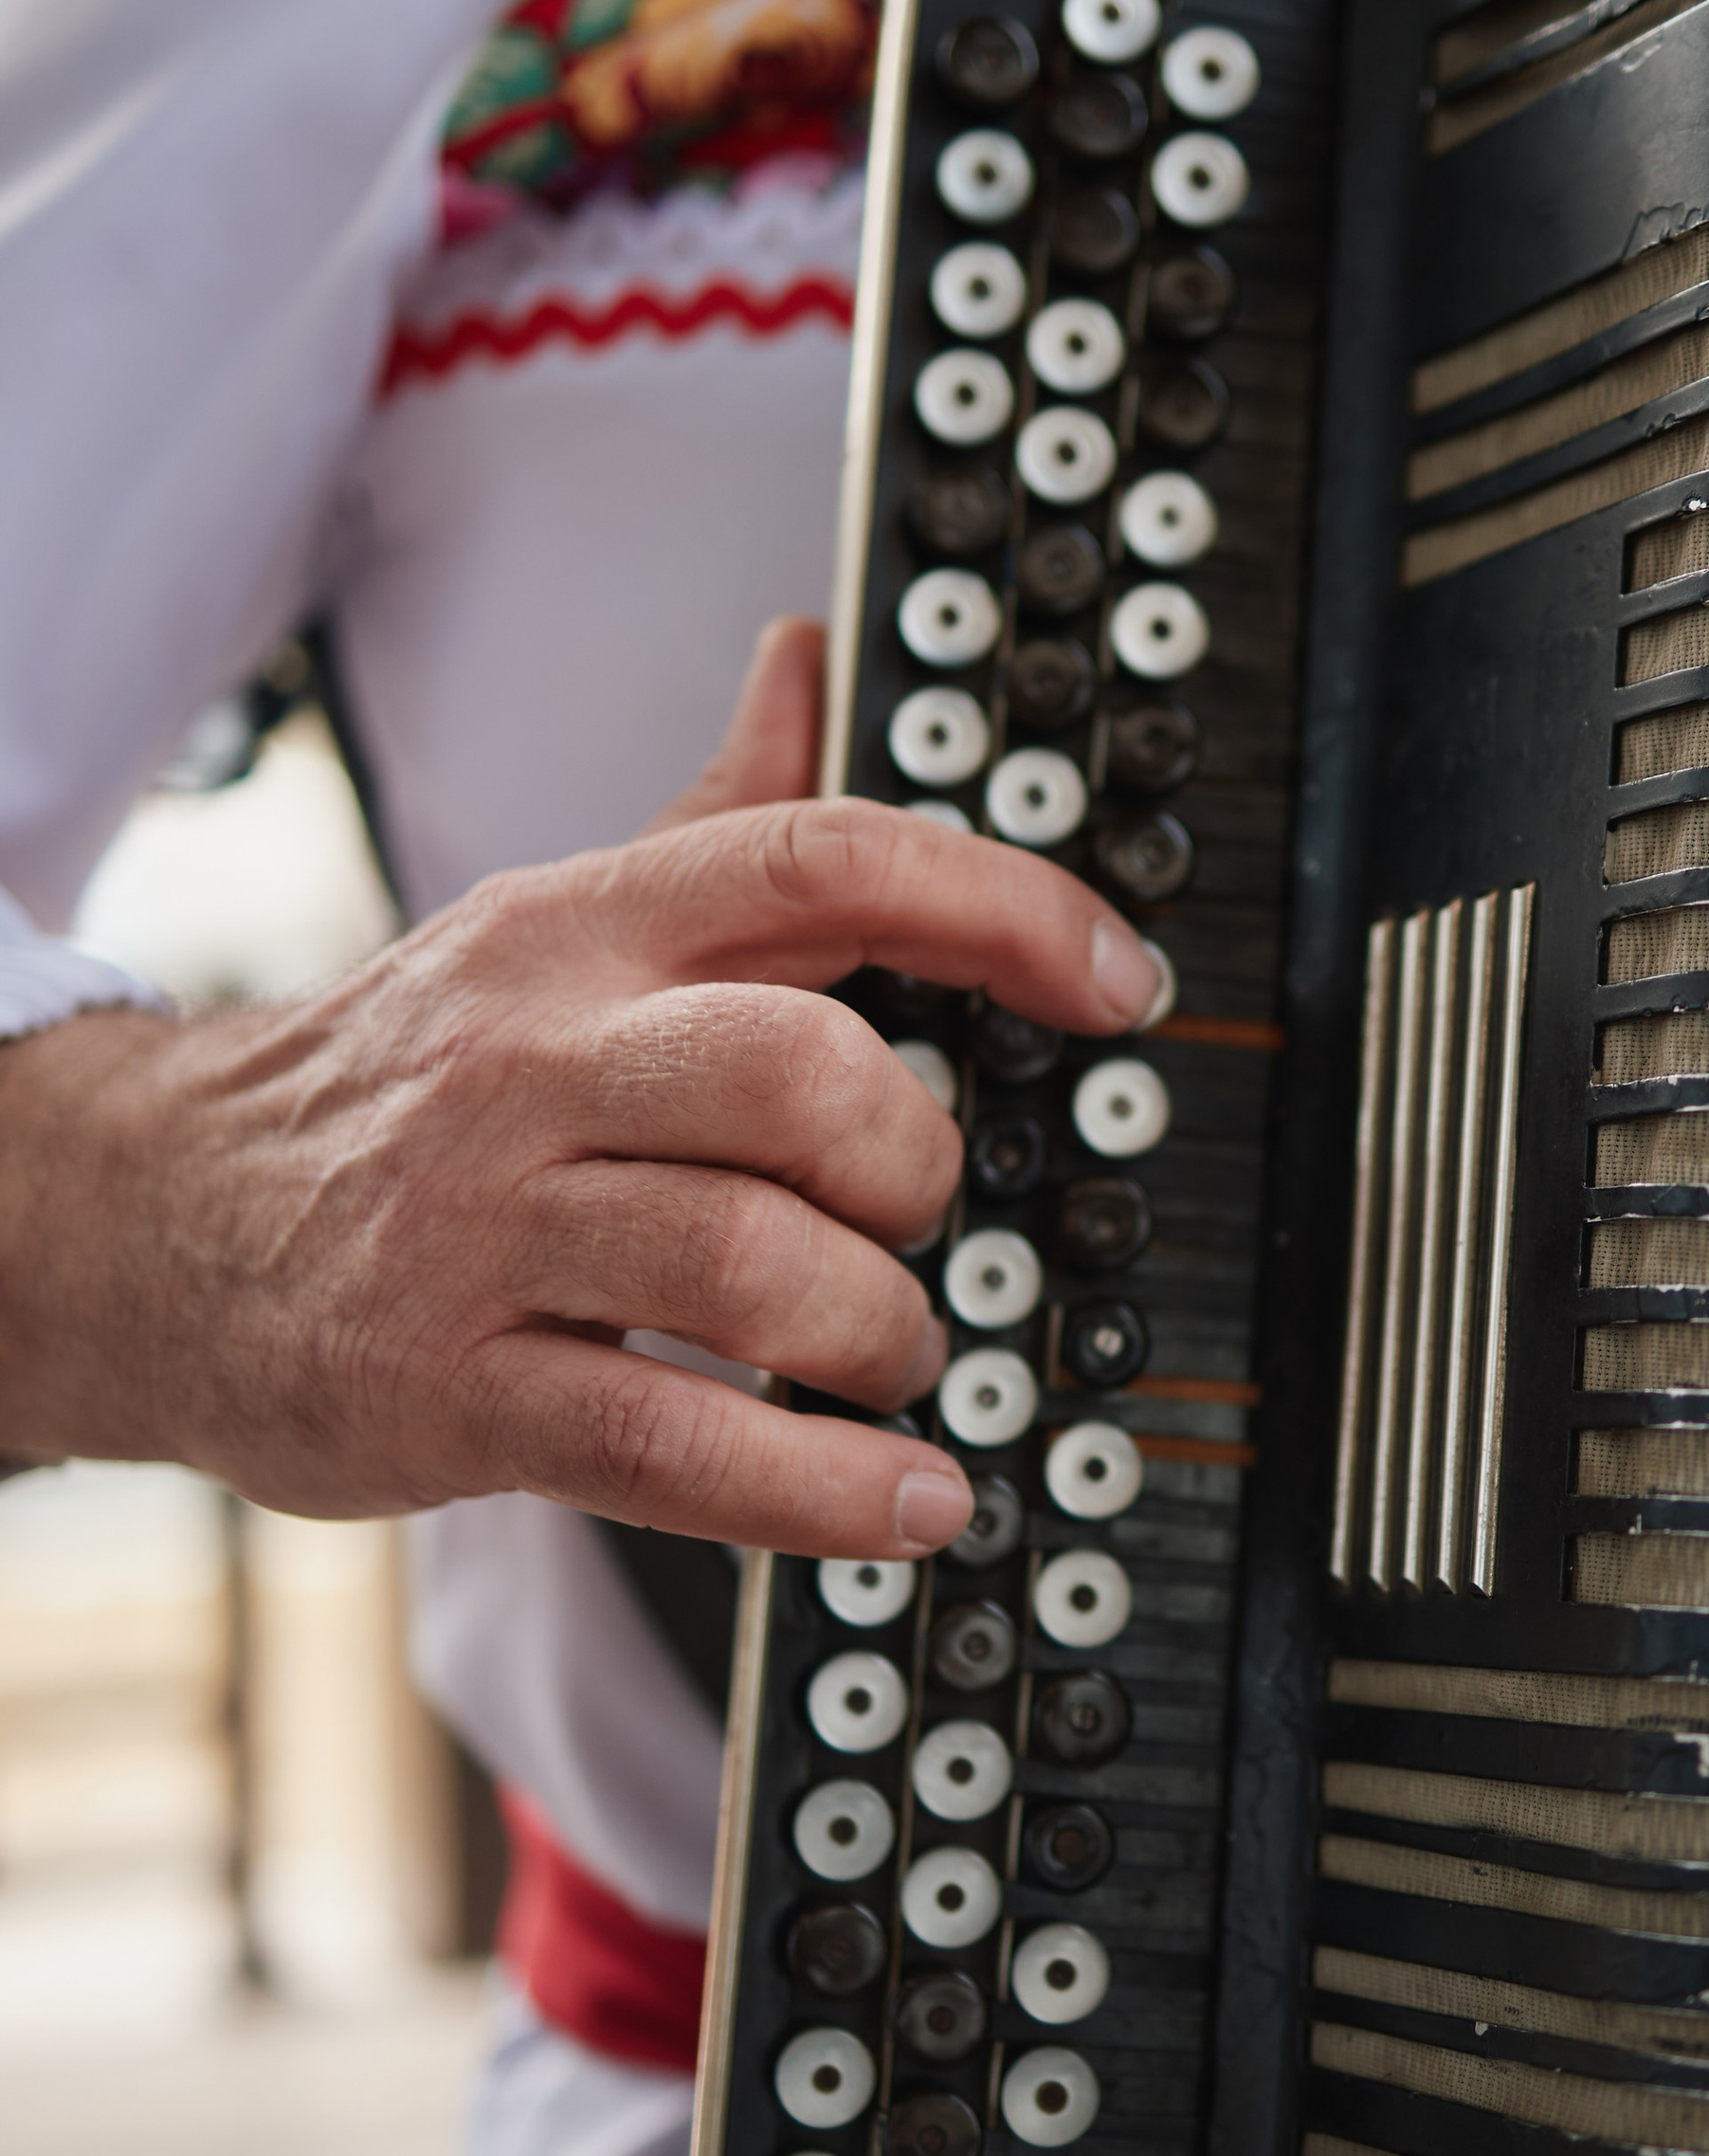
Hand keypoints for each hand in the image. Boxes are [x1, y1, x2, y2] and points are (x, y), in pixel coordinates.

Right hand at [0, 619, 1158, 1550]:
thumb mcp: (544, 927)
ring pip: (750, 1261)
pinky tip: (900, 1499)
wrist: (145, 1220)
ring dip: (877, 1328)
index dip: (1002, 907)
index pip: (817, 859)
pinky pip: (675, 1444)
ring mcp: (482, 1231)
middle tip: (915, 1212)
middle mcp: (531, 1062)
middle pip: (799, 1069)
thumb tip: (812, 656)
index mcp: (577, 931)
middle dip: (914, 1159)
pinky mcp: (448, 1392)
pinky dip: (819, 1489)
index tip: (1117, 981)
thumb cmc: (399, 1082)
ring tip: (888, 1353)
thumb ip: (708, 817)